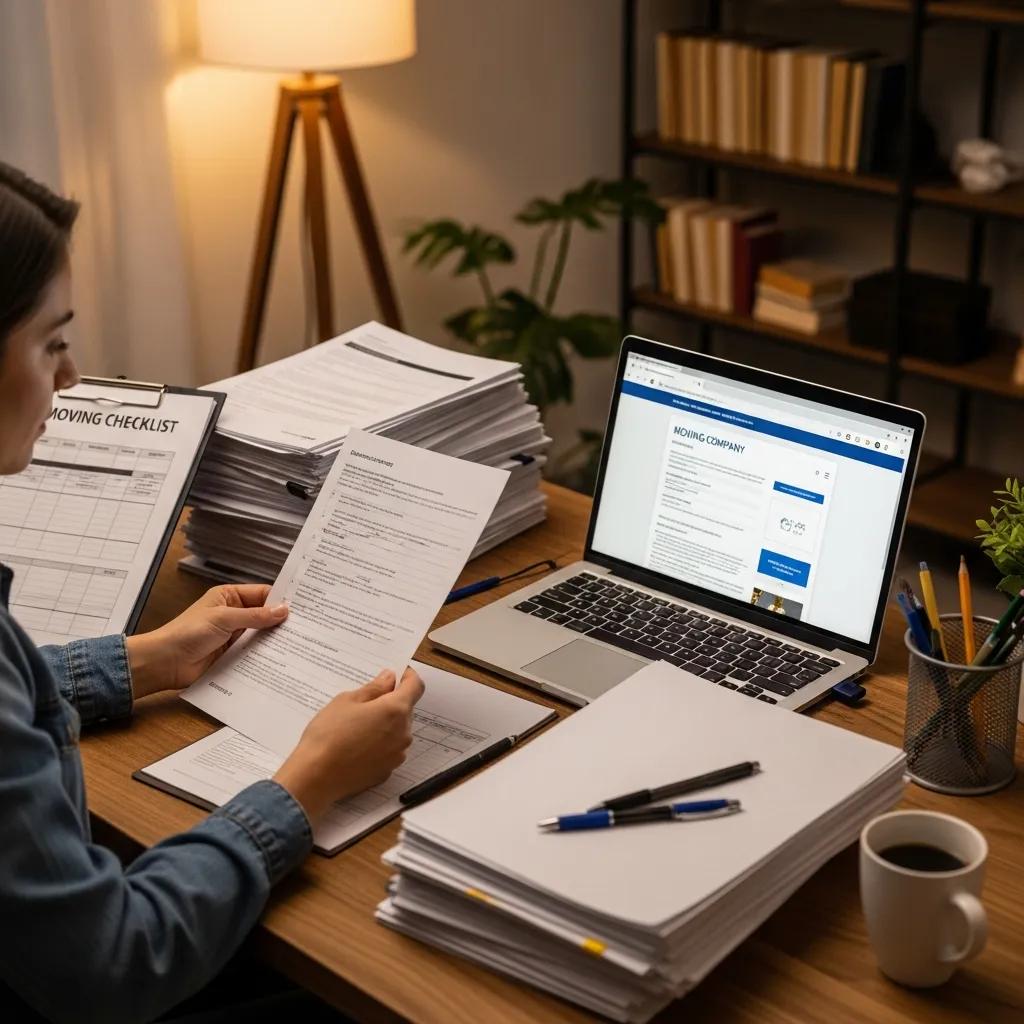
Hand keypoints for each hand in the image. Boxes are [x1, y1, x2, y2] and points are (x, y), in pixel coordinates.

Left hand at [126, 585, 287, 697]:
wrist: (166, 662)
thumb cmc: (188, 632)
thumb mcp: (224, 618)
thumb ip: (255, 616)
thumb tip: (283, 610)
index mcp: (229, 597)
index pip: (262, 594)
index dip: (280, 599)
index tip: (303, 606)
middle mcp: (234, 614)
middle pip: (264, 614)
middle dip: (281, 620)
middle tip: (307, 626)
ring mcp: (234, 635)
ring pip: (261, 634)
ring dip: (275, 638)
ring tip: (300, 642)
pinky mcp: (233, 654)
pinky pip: (254, 652)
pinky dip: (266, 654)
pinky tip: (283, 657)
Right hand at [274, 667, 425, 821]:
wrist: (316, 777)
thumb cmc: (328, 735)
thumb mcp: (347, 701)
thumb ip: (373, 688)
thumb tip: (389, 679)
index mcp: (396, 710)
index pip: (416, 686)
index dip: (408, 677)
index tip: (397, 674)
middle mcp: (403, 733)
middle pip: (405, 709)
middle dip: (390, 702)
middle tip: (364, 702)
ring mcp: (397, 755)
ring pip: (398, 730)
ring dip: (385, 724)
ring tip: (356, 726)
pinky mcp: (388, 771)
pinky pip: (389, 749)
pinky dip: (379, 743)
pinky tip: (356, 745)